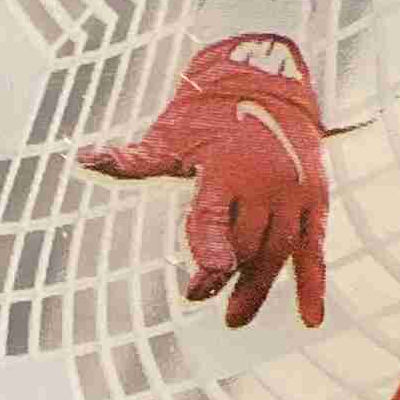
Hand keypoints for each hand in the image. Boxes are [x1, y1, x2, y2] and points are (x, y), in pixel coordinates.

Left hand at [80, 29, 327, 332]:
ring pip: (278, 253)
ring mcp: (294, 193)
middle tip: (212, 307)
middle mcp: (265, 183)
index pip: (213, 222)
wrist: (265, 80)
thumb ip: (134, 160)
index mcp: (226, 170)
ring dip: (259, 288)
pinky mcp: (316, 198)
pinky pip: (315, 248)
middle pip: (246, 245)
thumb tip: (83, 159)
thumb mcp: (169, 135)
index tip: (195, 290)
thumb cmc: (208, 112)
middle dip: (229, 279)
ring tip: (236, 316)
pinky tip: (311, 319)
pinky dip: (314, 285)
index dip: (206, 256)